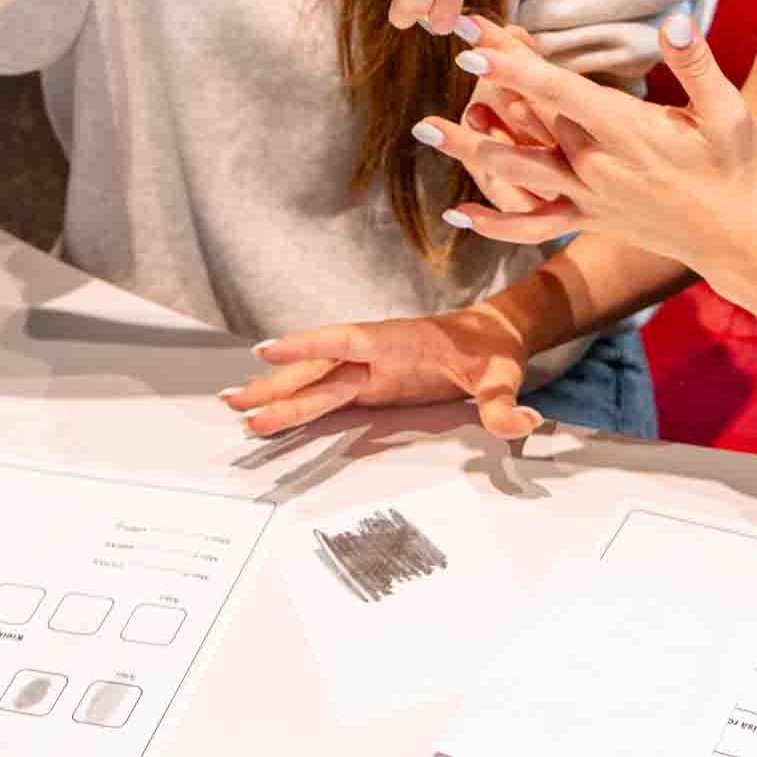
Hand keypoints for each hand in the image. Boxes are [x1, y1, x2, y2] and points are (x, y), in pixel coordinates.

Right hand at [224, 302, 541, 440]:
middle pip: (318, 367)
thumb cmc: (494, 350)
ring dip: (275, 392)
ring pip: (314, 379)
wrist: (494, 334)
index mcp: (400, 341)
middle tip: (233, 401)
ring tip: (232, 404)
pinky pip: (325, 393)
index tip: (267, 350)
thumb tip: (524, 422)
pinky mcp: (368, 383)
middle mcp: (375, 352)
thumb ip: (507, 404)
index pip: (348, 341)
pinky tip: (267, 410)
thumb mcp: (505, 377)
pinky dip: (295, 402)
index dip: (309, 345)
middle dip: (277, 383)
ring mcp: (368, 367)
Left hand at [414, 14, 756, 278]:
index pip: (558, 91)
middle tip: (450, 45)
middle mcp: (597, 165)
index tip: (474, 41)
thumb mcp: (725, 112)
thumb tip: (673, 21)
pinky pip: (534, 223)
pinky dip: (495, 222)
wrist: (735, 237)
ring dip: (470, 148)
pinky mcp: (587, 219)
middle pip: (531, 117)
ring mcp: (588, 196)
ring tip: (424, 128)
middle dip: (490, 81)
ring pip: (517, 172)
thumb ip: (695, 65)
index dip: (513, 65)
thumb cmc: (732, 166)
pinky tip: (457, 214)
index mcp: (626, 131)